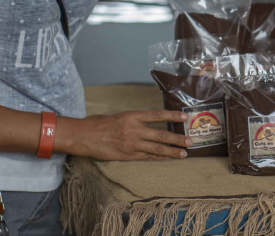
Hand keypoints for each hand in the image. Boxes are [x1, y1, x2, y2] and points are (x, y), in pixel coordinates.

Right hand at [57, 110, 192, 160]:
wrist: (83, 136)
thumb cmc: (98, 124)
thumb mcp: (119, 116)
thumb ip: (134, 120)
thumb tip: (147, 123)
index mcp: (132, 116)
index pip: (157, 115)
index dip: (172, 115)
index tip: (184, 117)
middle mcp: (134, 130)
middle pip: (161, 134)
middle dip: (178, 139)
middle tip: (191, 141)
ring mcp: (131, 144)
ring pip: (156, 148)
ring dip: (172, 152)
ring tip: (184, 154)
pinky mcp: (127, 156)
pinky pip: (146, 157)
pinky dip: (158, 158)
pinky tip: (168, 159)